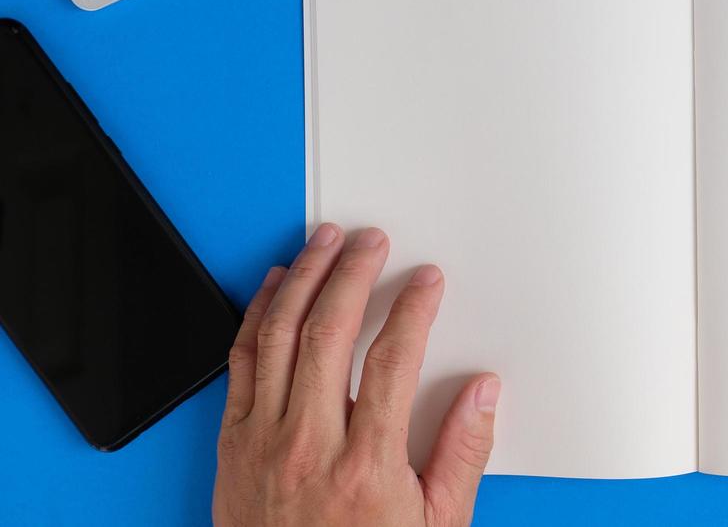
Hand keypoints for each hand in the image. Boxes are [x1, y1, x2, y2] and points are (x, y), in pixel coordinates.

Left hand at [214, 225, 499, 526]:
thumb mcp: (437, 526)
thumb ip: (463, 454)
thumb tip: (483, 393)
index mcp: (366, 465)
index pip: (392, 360)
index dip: (413, 308)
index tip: (426, 281)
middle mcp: (307, 446)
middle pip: (329, 333)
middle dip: (355, 274)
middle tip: (372, 242)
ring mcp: (262, 442)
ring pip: (278, 337)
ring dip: (303, 279)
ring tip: (324, 244)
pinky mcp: (231, 445)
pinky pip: (239, 364)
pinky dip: (255, 316)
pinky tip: (274, 288)